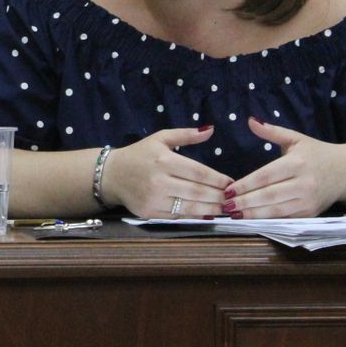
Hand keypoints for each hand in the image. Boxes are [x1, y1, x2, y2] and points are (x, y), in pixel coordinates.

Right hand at [100, 126, 230, 218]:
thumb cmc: (139, 154)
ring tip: (226, 209)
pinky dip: (195, 216)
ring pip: (190, 207)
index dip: (218, 179)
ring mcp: (154, 198)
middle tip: (234, 199)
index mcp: (164, 159)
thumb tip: (210, 129)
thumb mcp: (160, 138)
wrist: (111, 175)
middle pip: (197, 191)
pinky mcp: (150, 212)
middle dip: (219, 196)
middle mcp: (159, 180)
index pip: (198, 172)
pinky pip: (178, 216)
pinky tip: (207, 214)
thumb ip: (186, 135)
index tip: (232, 183)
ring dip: (211, 209)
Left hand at [224, 117, 345, 218]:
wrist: (345, 172)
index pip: (266, 176)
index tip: (228, 190)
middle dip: (245, 202)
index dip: (246, 185)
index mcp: (297, 163)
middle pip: (269, 195)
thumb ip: (272, 131)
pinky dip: (268, 220)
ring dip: (253, 214)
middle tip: (225, 206)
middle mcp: (303, 183)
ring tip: (234, 215)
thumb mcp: (295, 138)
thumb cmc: (315, 153)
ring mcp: (307, 201)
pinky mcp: (310, 213)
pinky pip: (286, 218)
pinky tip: (252, 220)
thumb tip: (250, 120)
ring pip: (276, 210)